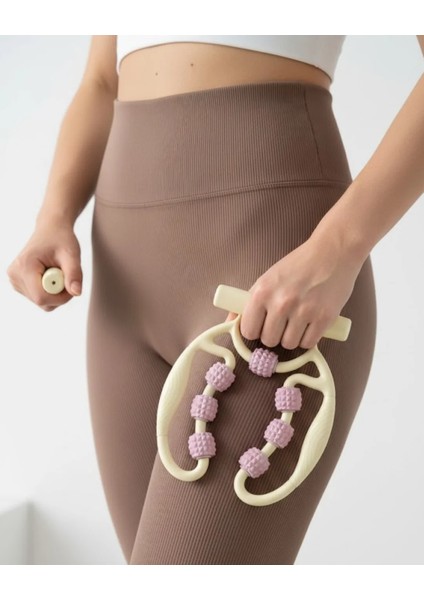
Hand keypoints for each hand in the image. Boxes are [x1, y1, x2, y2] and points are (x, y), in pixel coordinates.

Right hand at [6, 219, 82, 310]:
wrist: (51, 229)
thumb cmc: (61, 238)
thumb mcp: (71, 254)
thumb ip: (74, 273)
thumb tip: (77, 293)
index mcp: (24, 266)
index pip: (41, 298)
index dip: (60, 297)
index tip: (72, 285)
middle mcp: (15, 275)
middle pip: (41, 302)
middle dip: (59, 294)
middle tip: (66, 274)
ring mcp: (14, 280)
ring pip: (41, 302)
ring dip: (55, 292)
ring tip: (57, 272)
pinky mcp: (18, 283)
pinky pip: (39, 297)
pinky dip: (49, 290)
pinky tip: (50, 275)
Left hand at [224, 238, 363, 349]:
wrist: (332, 252)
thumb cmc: (298, 265)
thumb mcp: (267, 279)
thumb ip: (248, 302)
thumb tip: (229, 324)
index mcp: (262, 292)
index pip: (248, 331)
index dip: (255, 331)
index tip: (262, 327)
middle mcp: (281, 303)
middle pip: (269, 340)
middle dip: (275, 335)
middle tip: (282, 323)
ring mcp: (304, 311)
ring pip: (289, 344)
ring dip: (292, 338)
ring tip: (297, 322)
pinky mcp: (324, 318)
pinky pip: (309, 343)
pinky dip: (308, 338)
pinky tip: (310, 324)